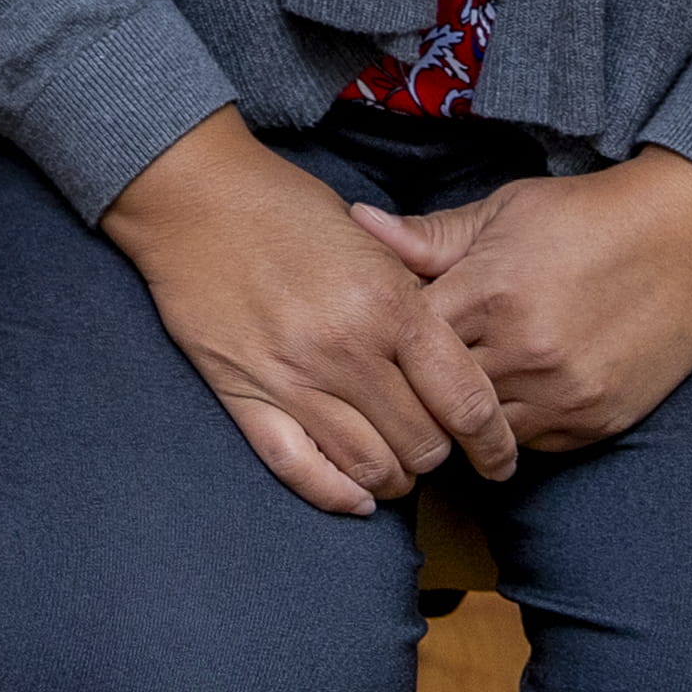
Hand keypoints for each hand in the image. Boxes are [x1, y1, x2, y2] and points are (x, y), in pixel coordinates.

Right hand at [101, 109, 518, 516]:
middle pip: (423, 444)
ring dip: (392, 478)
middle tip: (434, 442)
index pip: (466, 401)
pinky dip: (335, 494)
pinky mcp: (244, 395)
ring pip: (369, 467)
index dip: (494, 443)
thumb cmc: (285, 206)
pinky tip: (355, 496)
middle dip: (438, 454)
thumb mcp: (370, 238)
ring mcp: (293, 378)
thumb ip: (414, 295)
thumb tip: (454, 351)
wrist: (193, 195)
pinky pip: (300, 469)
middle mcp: (348, 349)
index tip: (499, 458)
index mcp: (390, 303)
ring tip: (395, 464)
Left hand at [354, 149, 691, 454]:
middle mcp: (526, 352)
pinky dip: (516, 428)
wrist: (689, 238)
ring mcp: (565, 393)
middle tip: (405, 384)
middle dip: (420, 391)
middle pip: (438, 398)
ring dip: (467, 419)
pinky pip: (535, 444)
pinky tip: (510, 400)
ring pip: (484, 433)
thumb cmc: (587, 217)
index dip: (390, 344)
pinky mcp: (599, 420)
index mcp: (490, 293)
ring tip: (455, 398)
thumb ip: (430, 235)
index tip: (383, 339)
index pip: (407, 343)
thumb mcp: (504, 211)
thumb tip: (358, 225)